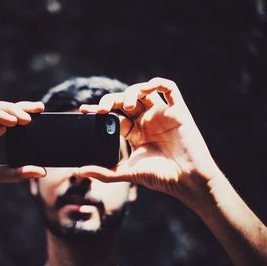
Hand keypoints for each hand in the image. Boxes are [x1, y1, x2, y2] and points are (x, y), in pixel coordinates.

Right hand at [0, 100, 45, 206]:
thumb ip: (17, 172)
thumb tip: (41, 171)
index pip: (7, 119)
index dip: (22, 113)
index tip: (41, 111)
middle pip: (0, 110)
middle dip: (20, 107)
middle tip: (39, 108)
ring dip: (10, 110)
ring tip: (27, 118)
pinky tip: (11, 121)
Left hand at [78, 77, 222, 203]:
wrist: (187, 180)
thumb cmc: (160, 177)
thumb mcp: (128, 173)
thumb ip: (104, 172)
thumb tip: (79, 171)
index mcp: (135, 133)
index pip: (114, 116)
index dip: (99, 111)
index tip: (84, 110)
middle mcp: (147, 121)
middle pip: (126, 101)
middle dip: (111, 100)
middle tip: (102, 108)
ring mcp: (162, 115)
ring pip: (144, 92)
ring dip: (132, 93)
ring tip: (128, 107)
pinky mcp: (178, 111)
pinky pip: (170, 89)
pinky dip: (159, 83)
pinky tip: (148, 88)